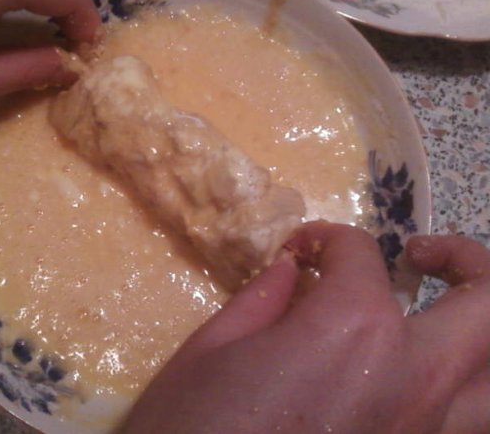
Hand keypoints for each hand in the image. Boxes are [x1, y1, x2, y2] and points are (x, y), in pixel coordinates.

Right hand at [123, 222, 489, 432]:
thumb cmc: (192, 427)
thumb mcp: (210, 349)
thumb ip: (263, 298)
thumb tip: (295, 271)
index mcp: (351, 330)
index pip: (361, 255)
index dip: (325, 238)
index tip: (297, 250)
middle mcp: (411, 376)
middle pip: (483, 302)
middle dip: (461, 259)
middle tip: (417, 256)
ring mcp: (426, 430)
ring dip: (479, 330)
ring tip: (443, 316)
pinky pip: (470, 424)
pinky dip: (464, 393)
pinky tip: (421, 379)